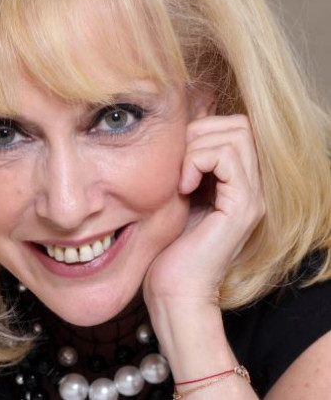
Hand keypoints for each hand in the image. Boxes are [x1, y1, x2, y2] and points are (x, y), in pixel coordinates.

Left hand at [144, 114, 264, 307]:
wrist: (174, 292)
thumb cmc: (166, 251)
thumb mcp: (173, 198)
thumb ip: (183, 169)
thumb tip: (173, 135)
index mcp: (236, 184)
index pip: (232, 128)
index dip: (199, 131)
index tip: (172, 160)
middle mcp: (250, 188)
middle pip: (238, 125)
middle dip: (198, 133)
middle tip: (174, 164)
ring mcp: (251, 197)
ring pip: (236, 135)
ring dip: (196, 147)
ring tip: (179, 178)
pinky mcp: (243, 207)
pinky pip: (227, 156)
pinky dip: (198, 161)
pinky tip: (183, 187)